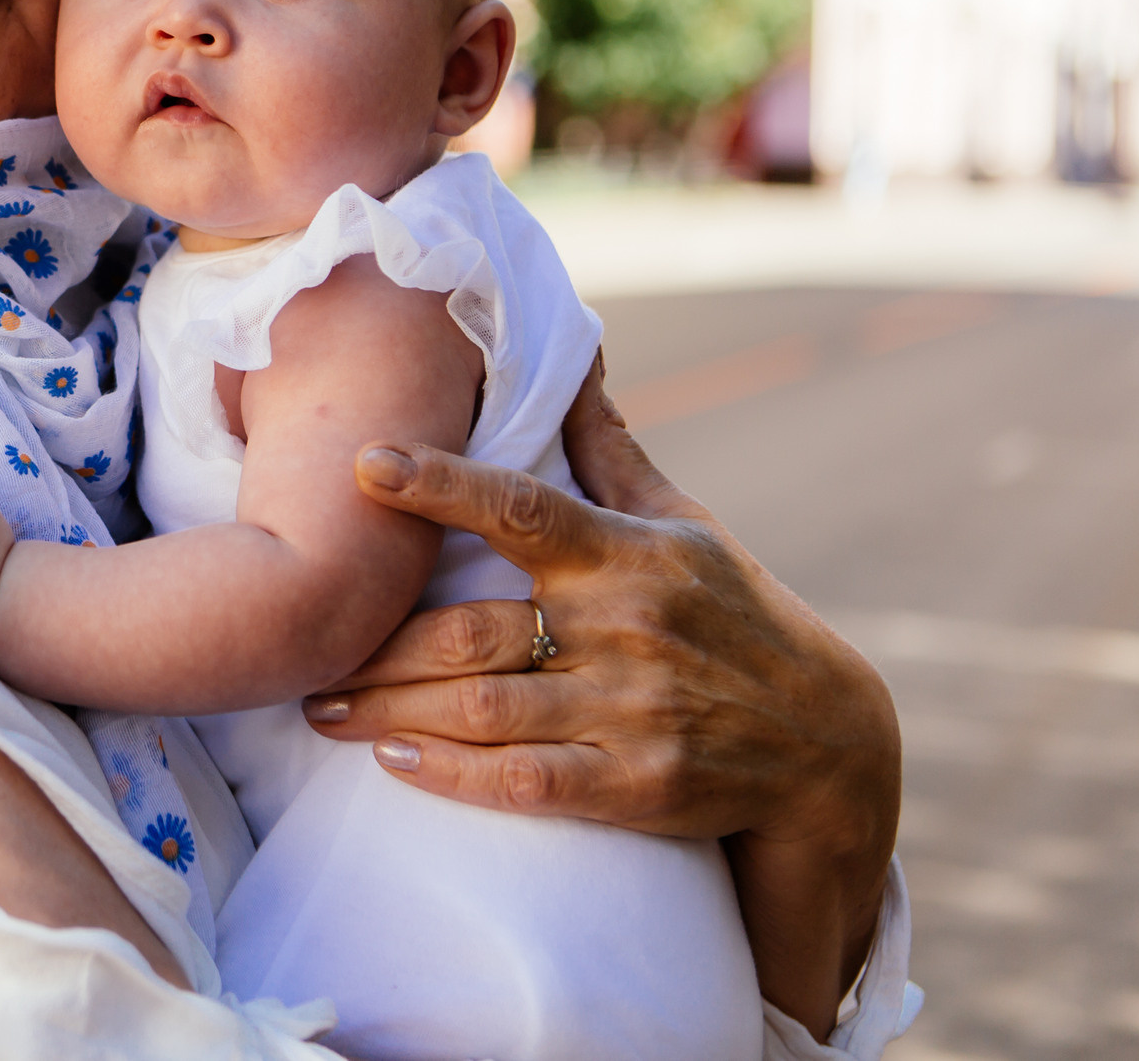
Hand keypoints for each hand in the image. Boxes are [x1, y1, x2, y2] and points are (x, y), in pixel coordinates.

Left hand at [301, 357, 900, 1037]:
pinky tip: (393, 761)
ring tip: (322, 708)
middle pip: (473, 633)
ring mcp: (633, 715)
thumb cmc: (739, 618)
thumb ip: (610, 451)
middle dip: (379, 645)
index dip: (442, 483)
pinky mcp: (638, 789)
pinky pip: (524, 783)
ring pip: (483, 711)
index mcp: (629, 556)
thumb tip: (578, 348)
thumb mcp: (687, 526)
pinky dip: (451, 774)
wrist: (829, 749)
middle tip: (308, 645)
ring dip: (389, 712)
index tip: (367, 460)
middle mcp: (627, 631)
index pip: (524, 508)